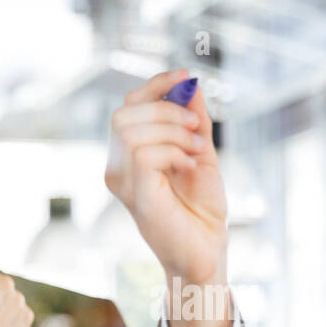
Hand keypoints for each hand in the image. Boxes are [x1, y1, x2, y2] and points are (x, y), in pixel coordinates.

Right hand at [105, 69, 231, 326]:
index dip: (155, 85)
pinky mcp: (134, 194)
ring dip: (172, 131)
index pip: (129, 105)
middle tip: (196, 127)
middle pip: (124, 111)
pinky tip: (189, 165)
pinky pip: (143, 152)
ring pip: (130, 128)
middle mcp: (118, 167)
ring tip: (196, 151)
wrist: (208, 250)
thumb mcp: (200, 153)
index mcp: (129, 155)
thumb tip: (189, 83)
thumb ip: (192, 120)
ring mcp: (122, 181)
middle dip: (165, 108)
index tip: (186, 76)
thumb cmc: (202, 209)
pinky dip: (173, 150)